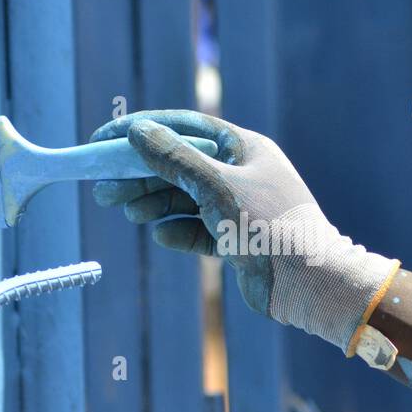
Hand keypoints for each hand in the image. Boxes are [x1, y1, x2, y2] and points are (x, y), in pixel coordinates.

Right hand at [91, 110, 398, 352]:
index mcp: (243, 148)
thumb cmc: (270, 226)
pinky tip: (160, 234)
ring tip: (126, 211)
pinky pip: (197, 230)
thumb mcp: (216, 186)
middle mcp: (240, 173)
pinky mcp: (235, 240)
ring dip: (153, 203)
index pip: (183, 128)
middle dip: (140, 175)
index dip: (141, 130)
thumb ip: (174, 158)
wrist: (309, 282)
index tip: (103, 140)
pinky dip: (177, 231)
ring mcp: (238, 207)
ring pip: (184, 199)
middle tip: (102, 187)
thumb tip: (138, 131)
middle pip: (178, 166)